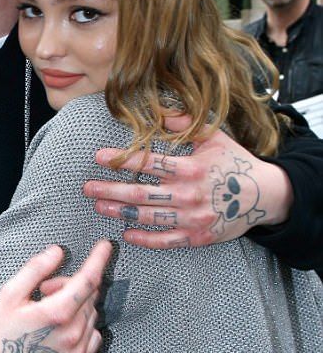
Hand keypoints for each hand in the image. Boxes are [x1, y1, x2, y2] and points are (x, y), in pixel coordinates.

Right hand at [0, 241, 110, 352]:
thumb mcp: (9, 294)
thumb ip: (36, 270)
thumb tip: (58, 252)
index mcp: (56, 314)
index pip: (88, 280)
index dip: (98, 259)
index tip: (106, 245)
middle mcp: (72, 335)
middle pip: (88, 296)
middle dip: (71, 285)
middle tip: (45, 289)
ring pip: (91, 315)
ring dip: (76, 306)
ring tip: (48, 311)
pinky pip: (93, 336)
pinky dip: (82, 326)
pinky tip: (60, 329)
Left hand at [83, 115, 292, 249]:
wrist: (264, 196)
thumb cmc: (235, 162)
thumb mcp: (213, 136)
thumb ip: (184, 123)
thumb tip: (158, 111)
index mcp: (190, 167)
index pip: (148, 163)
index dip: (121, 160)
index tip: (98, 157)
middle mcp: (188, 194)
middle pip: (140, 193)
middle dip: (110, 190)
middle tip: (87, 188)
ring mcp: (191, 218)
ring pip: (148, 217)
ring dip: (120, 212)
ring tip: (99, 207)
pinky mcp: (197, 237)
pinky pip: (166, 240)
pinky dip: (145, 239)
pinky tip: (126, 234)